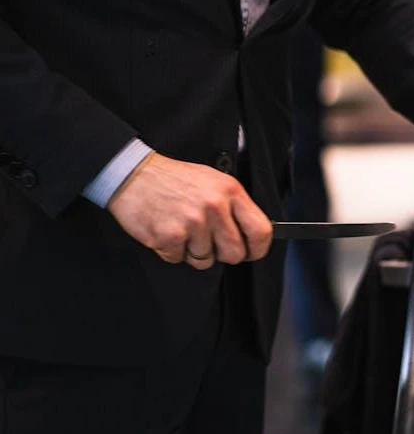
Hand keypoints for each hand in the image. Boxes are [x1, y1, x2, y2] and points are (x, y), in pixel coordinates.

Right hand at [108, 153, 272, 269]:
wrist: (132, 173)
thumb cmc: (175, 180)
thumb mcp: (213, 181)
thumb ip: (234, 206)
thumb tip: (250, 235)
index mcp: (230, 191)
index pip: (261, 230)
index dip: (258, 248)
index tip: (252, 252)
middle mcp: (214, 207)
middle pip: (235, 254)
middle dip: (223, 254)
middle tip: (209, 242)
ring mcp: (192, 223)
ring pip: (206, 260)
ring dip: (194, 251)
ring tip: (182, 228)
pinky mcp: (170, 236)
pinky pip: (180, 259)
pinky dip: (173, 250)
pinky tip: (167, 229)